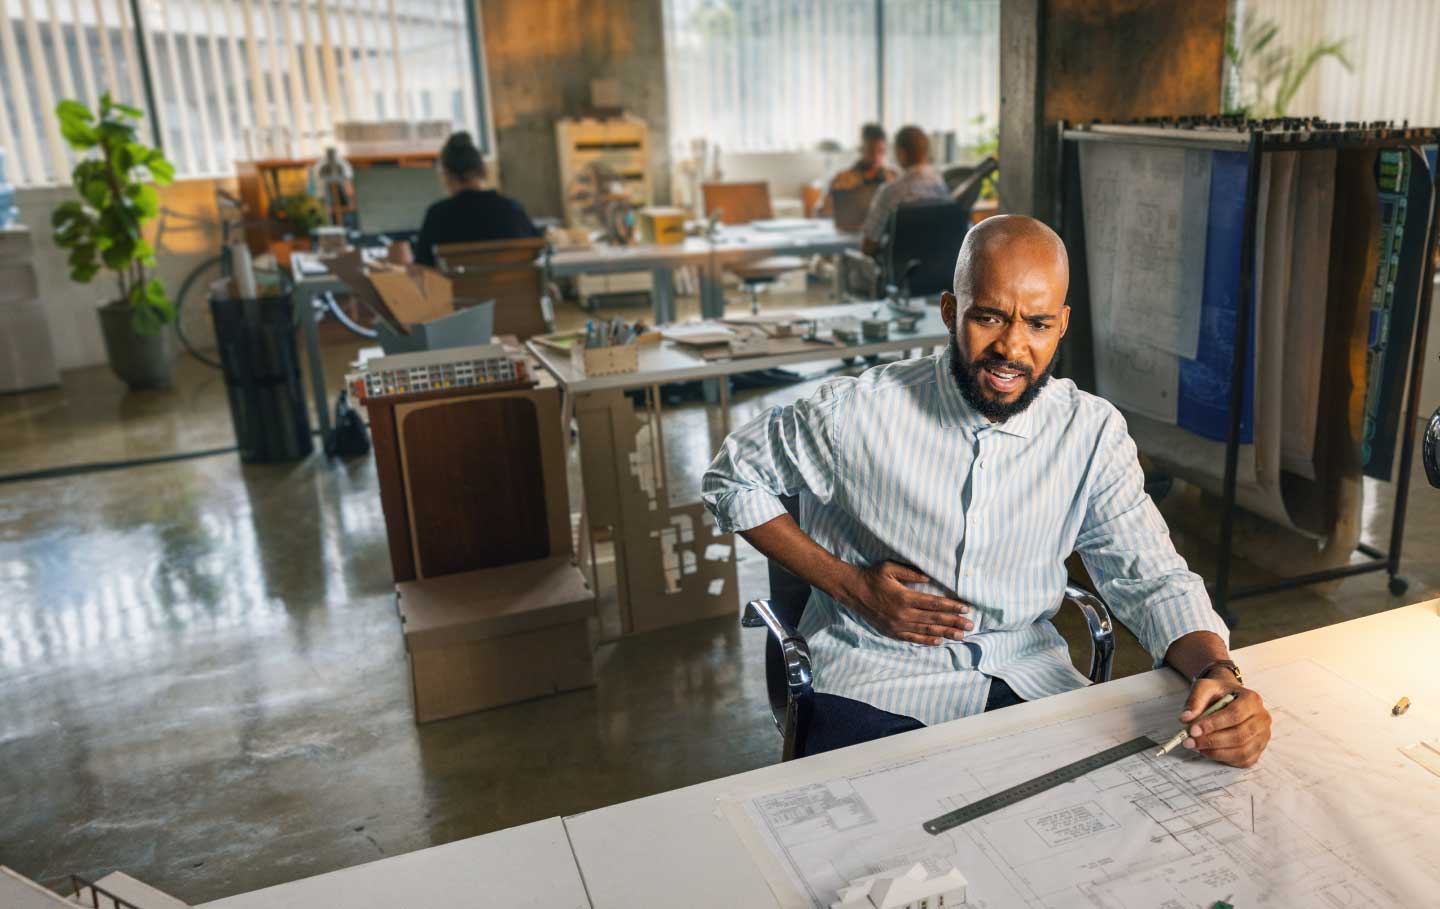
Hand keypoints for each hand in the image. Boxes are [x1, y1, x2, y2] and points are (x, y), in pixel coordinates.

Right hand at [839, 561, 973, 644]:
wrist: (853, 592)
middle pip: (934, 618)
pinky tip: (939, 641)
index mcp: (905, 597)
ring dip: (946, 633)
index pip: (934, 603)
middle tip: (971, 625)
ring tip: (961, 635)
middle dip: (954, 621)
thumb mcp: (890, 568)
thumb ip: (911, 573)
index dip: (952, 606)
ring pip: (927, 630)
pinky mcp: (893, 632)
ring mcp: (898, 625)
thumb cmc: (872, 577)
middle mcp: (904, 614)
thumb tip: (930, 578)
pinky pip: (913, 638)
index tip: (966, 608)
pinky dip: (927, 640)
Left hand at [1178, 676, 1271, 766]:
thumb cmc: (1219, 693)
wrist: (1230, 698)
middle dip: (1212, 741)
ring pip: (1242, 751)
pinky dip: (1224, 758)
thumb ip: (1195, 700)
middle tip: (1190, 742)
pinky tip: (1208, 751)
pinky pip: (1244, 760)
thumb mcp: (1205, 687)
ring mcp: (1263, 735)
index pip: (1235, 714)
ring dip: (1216, 752)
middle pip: (1240, 735)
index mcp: (1251, 699)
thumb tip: (1186, 719)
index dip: (1213, 724)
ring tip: (1196, 746)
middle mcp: (1262, 718)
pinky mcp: (1258, 749)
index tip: (1193, 730)